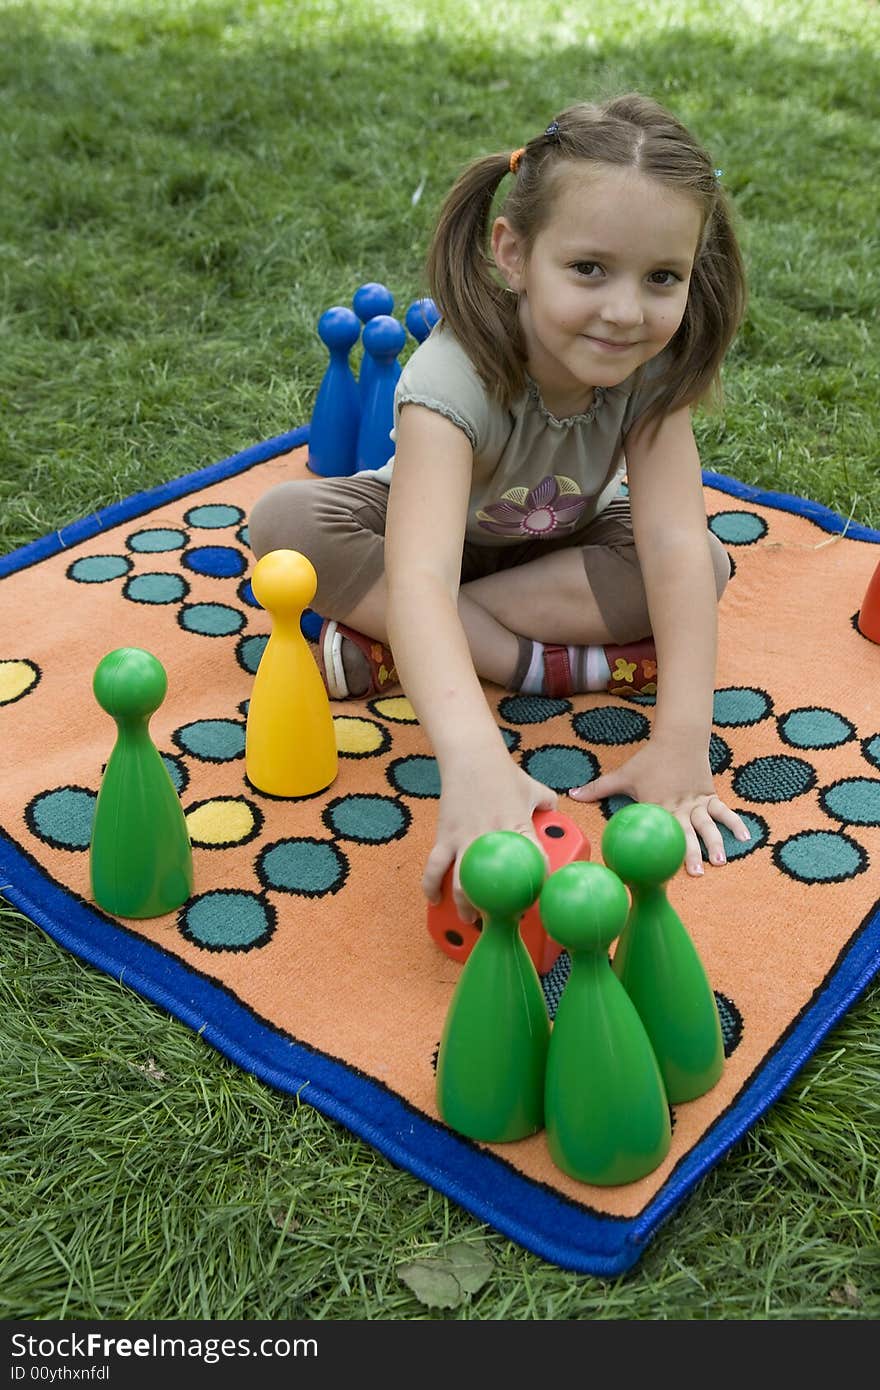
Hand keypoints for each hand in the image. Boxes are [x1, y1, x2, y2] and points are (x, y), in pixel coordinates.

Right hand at [424, 754, 557, 921]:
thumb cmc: (504, 773)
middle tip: (501, 922)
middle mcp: (493, 839)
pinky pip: (434, 867)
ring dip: (465, 905)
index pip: (534, 864)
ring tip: (471, 921)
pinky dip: (431, 886)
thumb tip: (555, 810)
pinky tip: (434, 900)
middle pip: (493, 885)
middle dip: (496, 909)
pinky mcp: (445, 836)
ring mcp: (466, 840)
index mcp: (520, 829)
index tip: (539, 902)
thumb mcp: (533, 788)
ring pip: (462, 883)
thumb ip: (546, 803)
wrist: (471, 757)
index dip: (538, 886)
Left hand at [568, 741, 749, 876]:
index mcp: (657, 804)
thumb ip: (599, 788)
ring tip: (720, 861)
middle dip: (691, 852)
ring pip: (707, 824)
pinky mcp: (708, 796)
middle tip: (695, 872)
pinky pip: (723, 811)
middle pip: (686, 831)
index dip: (659, 848)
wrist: (678, 739)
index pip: (657, 829)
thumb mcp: (623, 774)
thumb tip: (571, 794)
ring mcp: (696, 801)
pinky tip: (746, 836)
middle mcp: (678, 806)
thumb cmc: (649, 760)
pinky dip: (734, 822)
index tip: (659, 868)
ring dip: (714, 842)